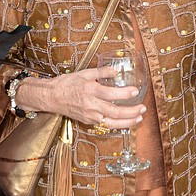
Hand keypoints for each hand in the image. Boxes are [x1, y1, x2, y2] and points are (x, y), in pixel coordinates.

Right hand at [19, 66, 145, 129]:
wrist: (52, 97)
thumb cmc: (67, 83)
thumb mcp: (85, 73)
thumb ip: (102, 72)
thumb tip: (116, 70)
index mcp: (91, 91)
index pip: (111, 94)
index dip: (125, 94)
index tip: (135, 91)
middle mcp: (91, 105)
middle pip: (115, 112)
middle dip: (131, 111)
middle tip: (143, 108)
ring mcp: (90, 115)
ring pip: (112, 122)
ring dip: (127, 122)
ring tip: (139, 118)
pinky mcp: (88, 121)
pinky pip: (105, 124)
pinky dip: (117, 124)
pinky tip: (126, 122)